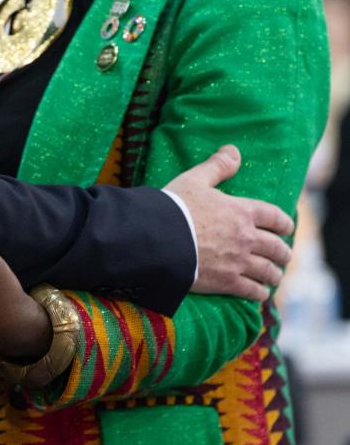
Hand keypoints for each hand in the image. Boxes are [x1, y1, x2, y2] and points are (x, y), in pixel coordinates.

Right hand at [165, 145, 293, 301]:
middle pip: (276, 247)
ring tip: (274, 276)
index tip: (287, 228)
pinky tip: (260, 293)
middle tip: (284, 256)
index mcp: (242, 211)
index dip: (284, 223)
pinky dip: (259, 293)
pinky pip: (251, 290)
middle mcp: (247, 238)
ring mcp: (239, 262)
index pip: (274, 216)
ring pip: (268, 271)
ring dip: (274, 274)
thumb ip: (217, 166)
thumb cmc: (175, 207)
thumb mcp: (195, 180)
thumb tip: (234, 151)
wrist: (158, 239)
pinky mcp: (226, 282)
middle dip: (283, 252)